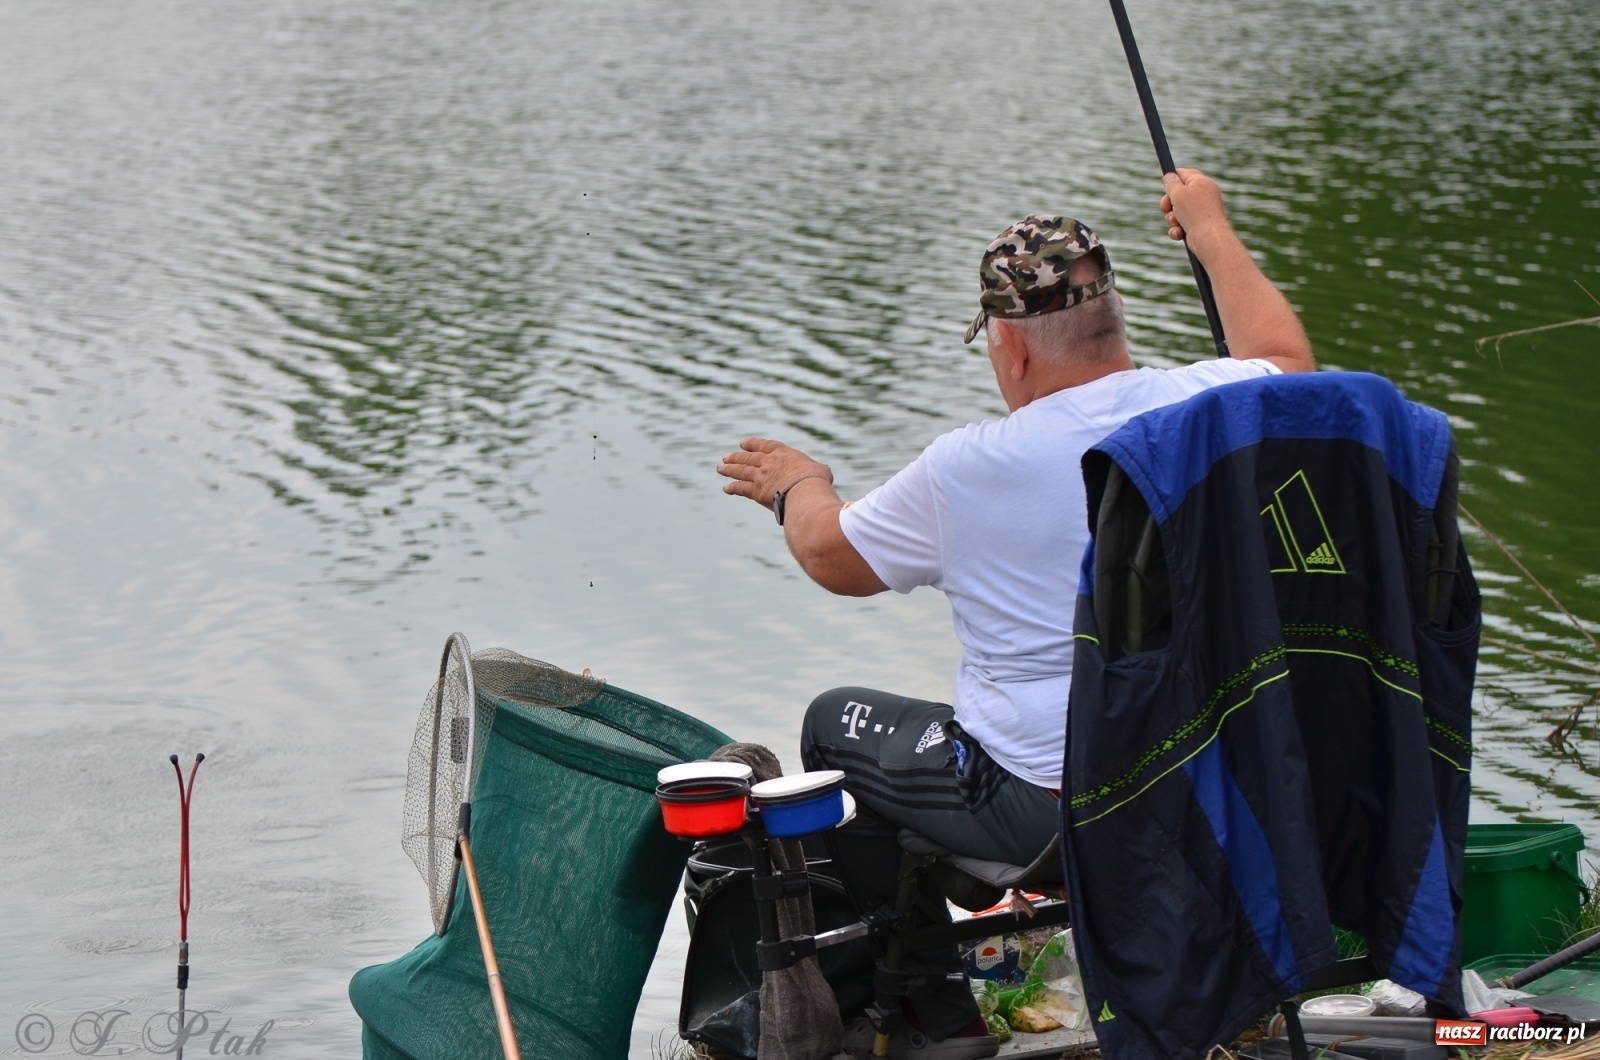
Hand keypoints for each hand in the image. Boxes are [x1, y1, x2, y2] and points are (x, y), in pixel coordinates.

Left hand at [717, 437, 832, 508]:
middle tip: (726, 457)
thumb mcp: (821, 470)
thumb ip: (817, 469)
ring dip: (729, 469)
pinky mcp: (756, 491)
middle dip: (737, 457)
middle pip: (749, 457)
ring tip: (720, 468)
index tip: (743, 443)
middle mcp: (769, 462)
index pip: (765, 445)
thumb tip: (823, 473)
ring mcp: (761, 476)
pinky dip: (733, 488)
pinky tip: (726, 488)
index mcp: (784, 454)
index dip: (753, 444)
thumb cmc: (816, 481)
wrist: (805, 491)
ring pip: (741, 471)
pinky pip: (741, 488)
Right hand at [1160, 168, 1230, 247]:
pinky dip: (1177, 229)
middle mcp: (1202, 196)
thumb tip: (1169, 176)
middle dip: (1168, 202)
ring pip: (1176, 212)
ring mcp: (1200, 212)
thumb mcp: (1179, 193)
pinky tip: (1179, 233)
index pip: (1184, 174)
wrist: (1208, 238)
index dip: (1173, 177)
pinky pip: (1180, 225)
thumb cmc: (1195, 213)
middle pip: (1178, 194)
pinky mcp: (1197, 226)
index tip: (1164, 183)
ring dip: (1171, 218)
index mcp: (1201, 183)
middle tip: (1166, 207)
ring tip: (1176, 222)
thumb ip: (1171, 183)